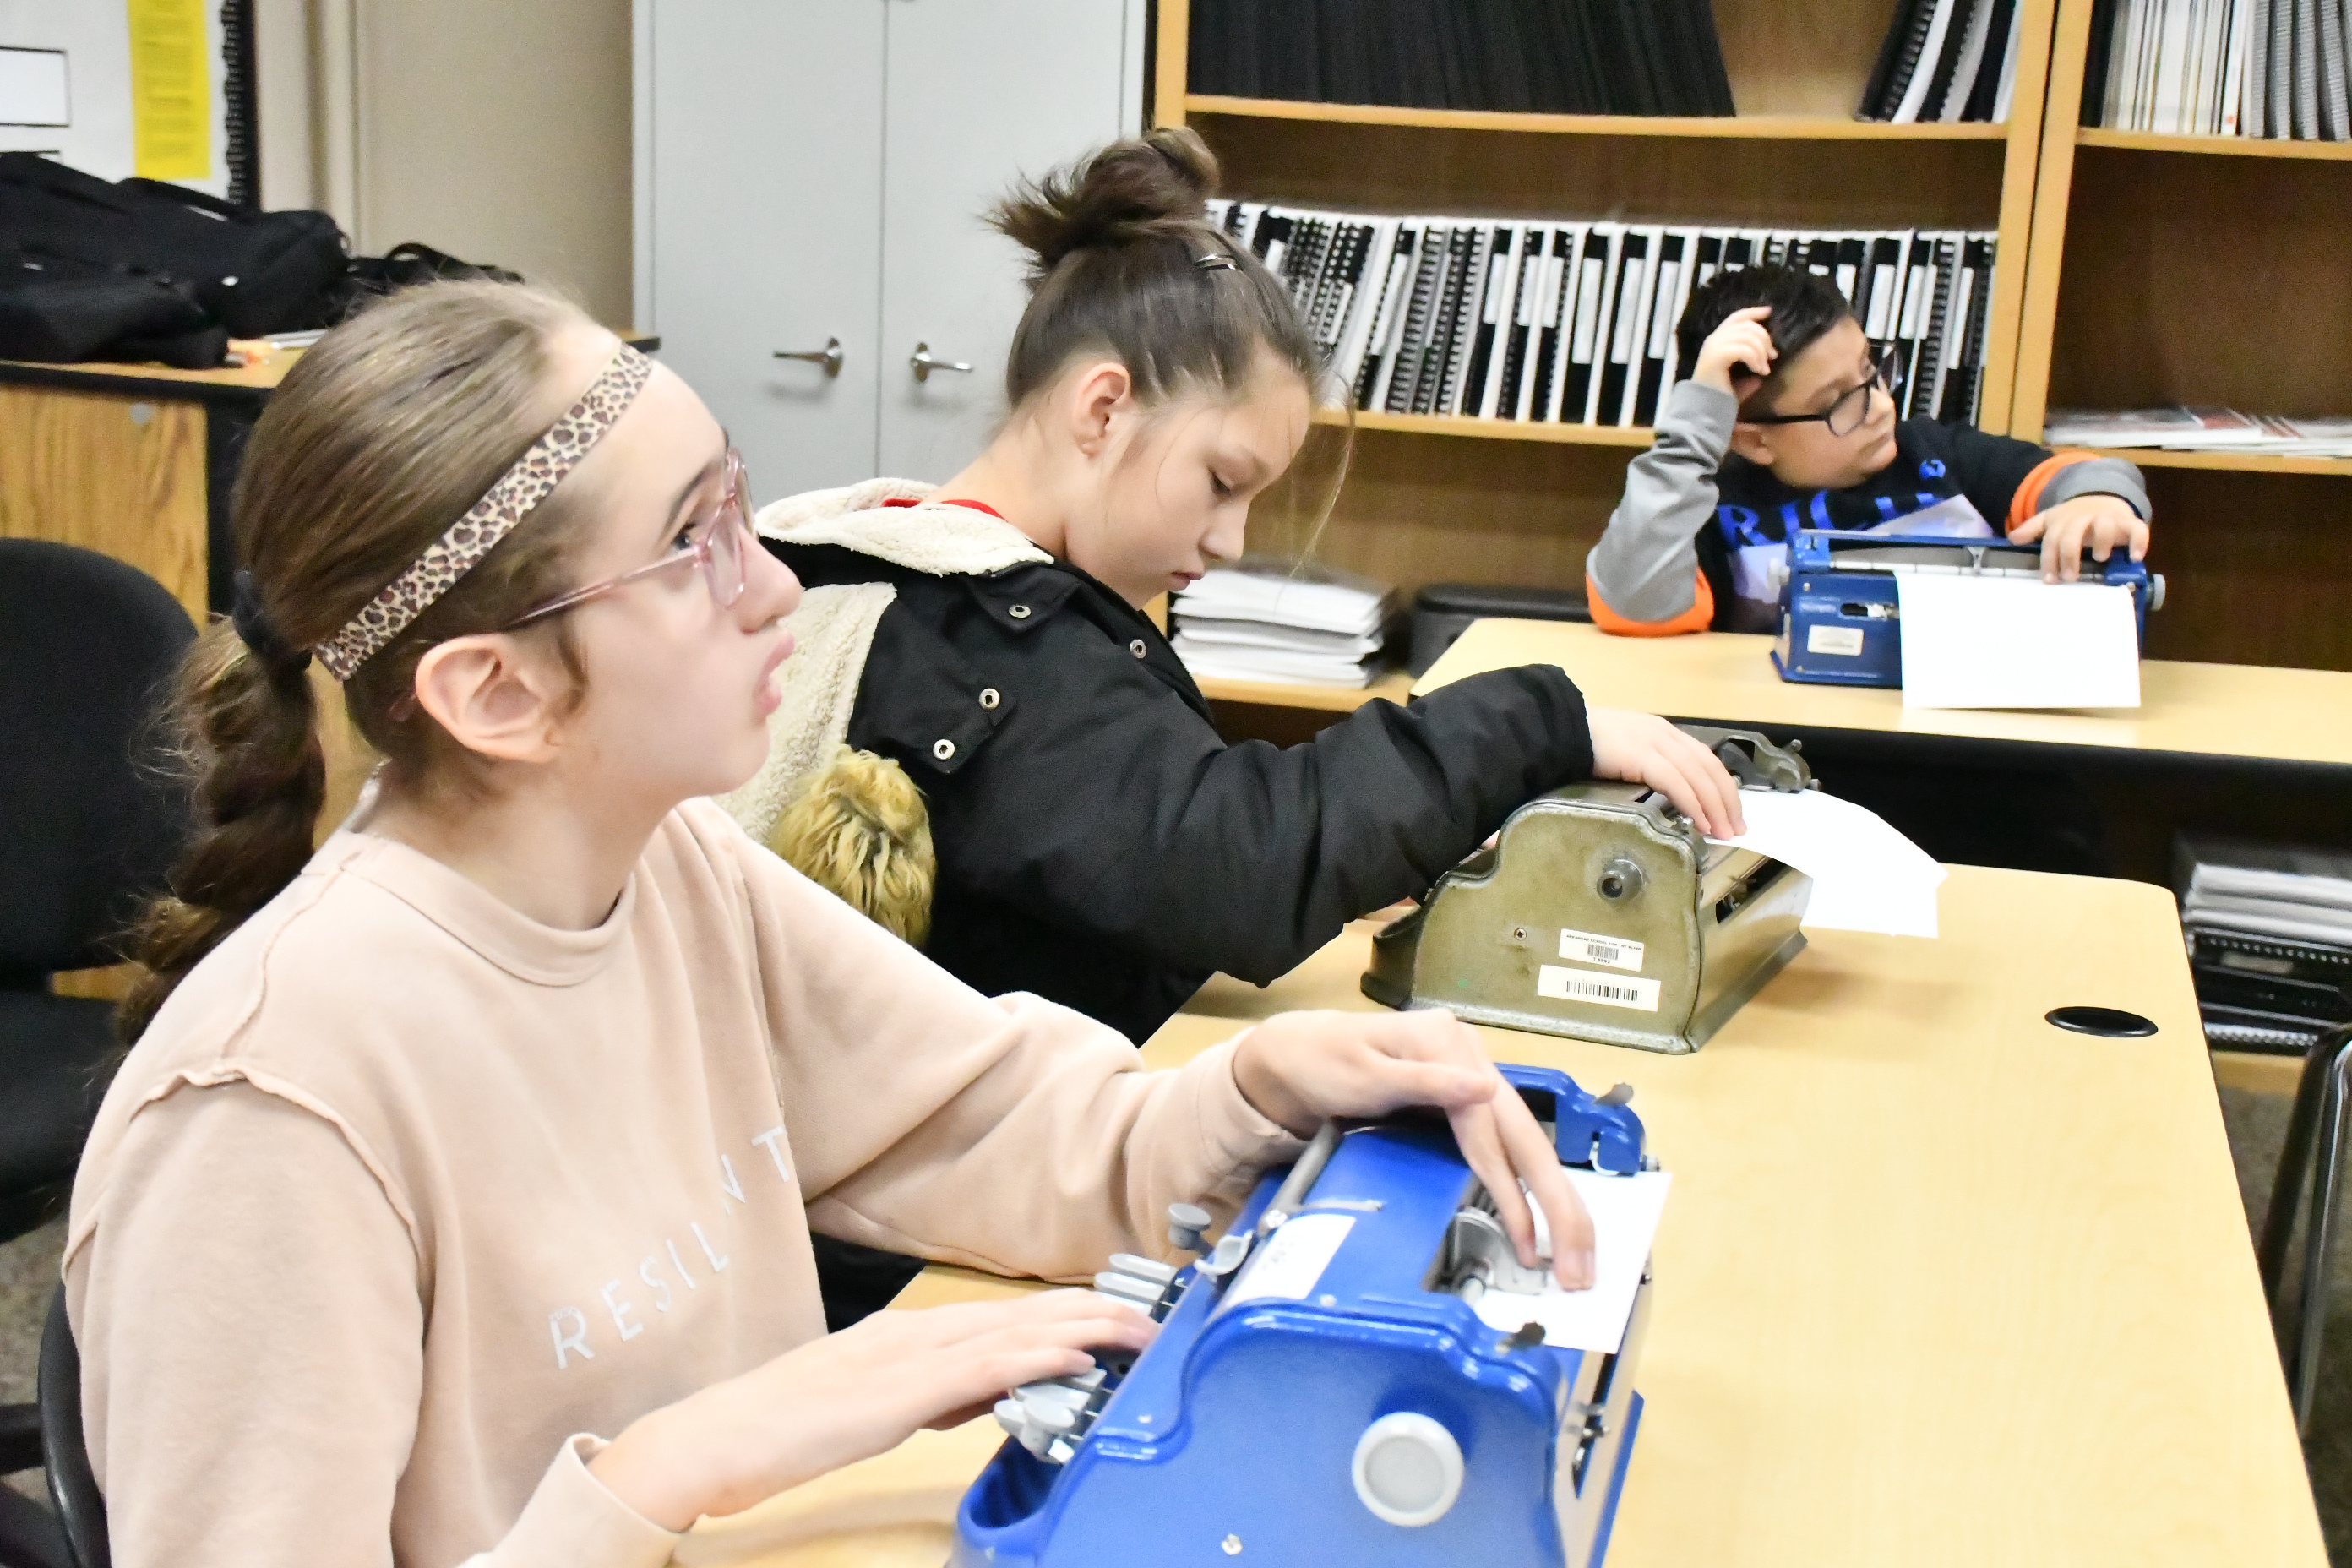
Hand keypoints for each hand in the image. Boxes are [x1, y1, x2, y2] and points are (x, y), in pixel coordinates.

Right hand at [589, 1290, 1154, 1528]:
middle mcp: (907, 1334)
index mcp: (899, 1337)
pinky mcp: (892, 1392)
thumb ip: (923, 1395)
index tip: (1113, 1312)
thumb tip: (976, 1395)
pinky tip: (1075, 1353)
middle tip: (1150, 1314)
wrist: (706, 1442)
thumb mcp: (864, 1408)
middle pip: (1017, 1313)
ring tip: (1137, 1327)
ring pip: (1009, 1331)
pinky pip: (978, 1368)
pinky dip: (1033, 1355)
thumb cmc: (771, 1431)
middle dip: (1089, 1309)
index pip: (998, 1317)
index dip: (1062, 1310)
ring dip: (1081, 1325)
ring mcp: (900, 1358)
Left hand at [1232, 1010, 1595, 1289]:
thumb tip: (1482, 1089)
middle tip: (1579, 1265)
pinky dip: (1527, 1187)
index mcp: (1448, 1045)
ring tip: (1575, 1254)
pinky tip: (1544, 1218)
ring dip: (1554, 1202)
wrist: (1292, 1055)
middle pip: (1526, 1137)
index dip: (1513, 1188)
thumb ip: (1423, 1083)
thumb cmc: (1319, 1062)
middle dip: (1558, 1205)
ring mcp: (1468, 1078)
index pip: (1491, 1126)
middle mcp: (1468, 1059)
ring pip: (1525, 1145)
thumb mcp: (1363, 1073)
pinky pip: (1506, 1146)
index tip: (1530, 1239)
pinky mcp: (1462, 1100)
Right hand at [1585, 708, 1745, 837]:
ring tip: (1722, 831)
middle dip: (1727, 800)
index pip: (1705, 760)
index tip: (1731, 813)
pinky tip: (1700, 820)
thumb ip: (1647, 766)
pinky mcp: (1641, 755)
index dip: (1723, 787)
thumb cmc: (1587, 745)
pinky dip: (1691, 802)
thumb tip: (1666, 796)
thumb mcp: (1626, 752)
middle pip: (1709, 767)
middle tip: (1736, 828)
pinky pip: (1675, 782)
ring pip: (1698, 775)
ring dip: (1714, 806)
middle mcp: (1664, 734)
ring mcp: (1654, 742)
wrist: (1559, 730)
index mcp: (1663, 733)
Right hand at [1694, 305, 1774, 397]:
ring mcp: (1715, 346)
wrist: (1704, 409)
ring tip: (1765, 369)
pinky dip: (1756, 359)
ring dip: (1762, 352)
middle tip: (1773, 356)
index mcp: (1717, 340)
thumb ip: (1750, 371)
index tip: (1769, 312)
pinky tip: (1758, 371)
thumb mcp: (1739, 380)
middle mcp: (1714, 339)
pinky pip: (1744, 349)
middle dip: (1765, 338)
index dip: (1753, 312)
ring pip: (1748, 336)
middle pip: (1747, 325)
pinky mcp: (1717, 355)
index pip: (1737, 317)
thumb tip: (1764, 370)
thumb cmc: (1720, 396)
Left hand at [2008, 493, 2148, 582]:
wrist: (2102, 498)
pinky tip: (2135, 557)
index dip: (2049, 559)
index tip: (2049, 580)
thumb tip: (2012, 538)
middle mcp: (2085, 518)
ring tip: (2100, 559)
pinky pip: (2137, 529)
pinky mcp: (2129, 522)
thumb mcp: (2053, 520)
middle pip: (2073, 534)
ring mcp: (2108, 518)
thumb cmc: (2074, 518)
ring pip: (2104, 525)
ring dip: (2102, 542)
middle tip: (2070, 577)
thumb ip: (2034, 529)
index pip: (2052, 539)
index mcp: (2064, 520)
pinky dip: (2139, 541)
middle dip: (2069, 556)